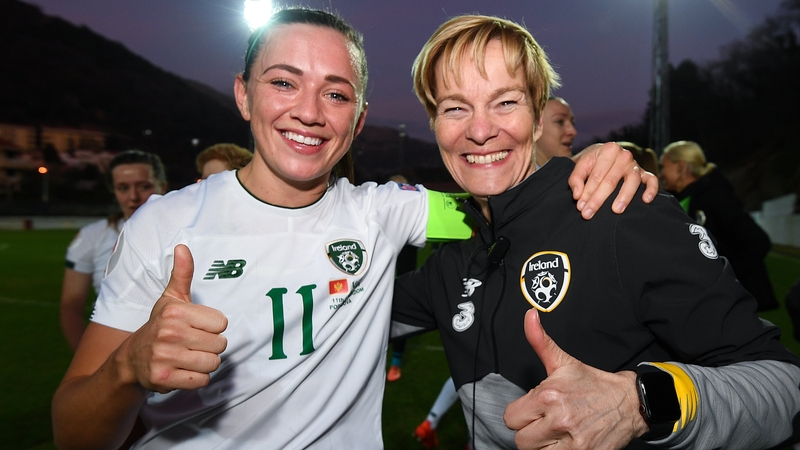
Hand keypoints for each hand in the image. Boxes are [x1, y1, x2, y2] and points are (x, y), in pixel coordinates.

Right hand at [122, 244, 227, 393]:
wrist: (132, 359)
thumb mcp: (171, 299)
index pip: (221, 323)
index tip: (197, 328)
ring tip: (188, 357)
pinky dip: (197, 378)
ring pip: (213, 363)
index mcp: (176, 312)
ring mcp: (165, 357)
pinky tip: (183, 370)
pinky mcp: (164, 378)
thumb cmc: (160, 325)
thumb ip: (182, 274)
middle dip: (211, 346)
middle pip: (220, 345)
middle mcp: (170, 333)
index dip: (213, 327)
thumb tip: (182, 247)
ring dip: (205, 363)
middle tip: (192, 344)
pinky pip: (202, 381)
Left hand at [503, 309, 646, 448]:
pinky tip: (564, 443)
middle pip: (521, 439)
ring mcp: (573, 442)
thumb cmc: (593, 383)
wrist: (629, 403)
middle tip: (545, 423)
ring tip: (555, 434)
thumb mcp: (564, 362)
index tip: (534, 410)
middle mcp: (559, 419)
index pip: (511, 417)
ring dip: (542, 446)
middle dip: (530, 432)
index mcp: (549, 395)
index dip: (521, 414)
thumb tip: (529, 315)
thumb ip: (540, 341)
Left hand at [570, 143, 657, 218]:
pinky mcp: (644, 173)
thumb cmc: (592, 163)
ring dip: (624, 197)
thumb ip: (575, 179)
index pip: (597, 175)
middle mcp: (624, 155)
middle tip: (589, 214)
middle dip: (599, 199)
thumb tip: (578, 195)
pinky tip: (646, 200)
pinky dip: (651, 189)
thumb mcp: (580, 166)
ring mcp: (635, 165)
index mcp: (608, 150)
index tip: (580, 207)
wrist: (603, 155)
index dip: (588, 192)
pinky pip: (651, 180)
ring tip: (616, 210)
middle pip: (611, 180)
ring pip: (632, 181)